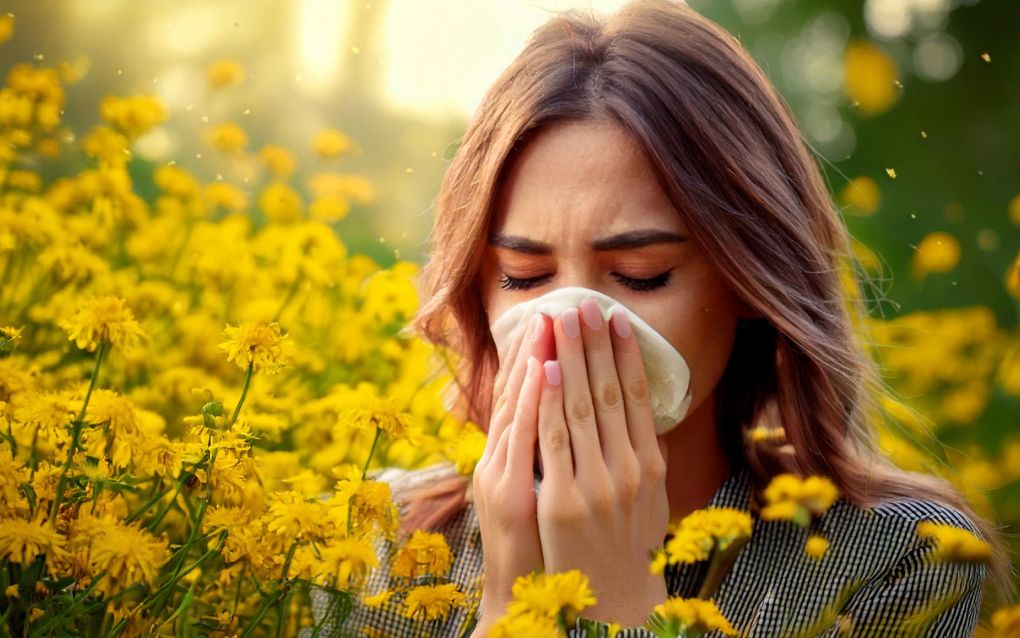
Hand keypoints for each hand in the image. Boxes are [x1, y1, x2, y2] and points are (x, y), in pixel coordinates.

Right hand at [472, 313, 554, 623]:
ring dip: (532, 359)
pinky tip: (542, 371)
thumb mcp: (536, 497)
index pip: (518, 398)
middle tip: (554, 306)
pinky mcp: (509, 494)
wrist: (518, 600)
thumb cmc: (536, 550)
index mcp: (503, 460)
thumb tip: (566, 423)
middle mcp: (496, 461)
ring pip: (515, 405)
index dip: (532, 357)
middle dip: (536, 348)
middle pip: (515, 394)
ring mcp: (499, 475)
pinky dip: (531, 402)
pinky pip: (523, 439)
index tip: (551, 320)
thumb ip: (544, 459)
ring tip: (550, 321)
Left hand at [534, 298, 669, 626]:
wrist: (613, 601)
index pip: (640, 397)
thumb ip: (645, 456)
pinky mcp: (562, 499)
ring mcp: (596, 483)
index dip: (628, 354)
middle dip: (596, 344)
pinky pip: (554, 440)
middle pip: (611, 392)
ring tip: (562, 320)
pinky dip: (550, 401)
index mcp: (651, 464)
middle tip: (585, 303)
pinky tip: (547, 369)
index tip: (618, 318)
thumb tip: (645, 415)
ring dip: (572, 358)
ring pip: (582, 407)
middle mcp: (629, 468)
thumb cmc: (627, 546)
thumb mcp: (650, 500)